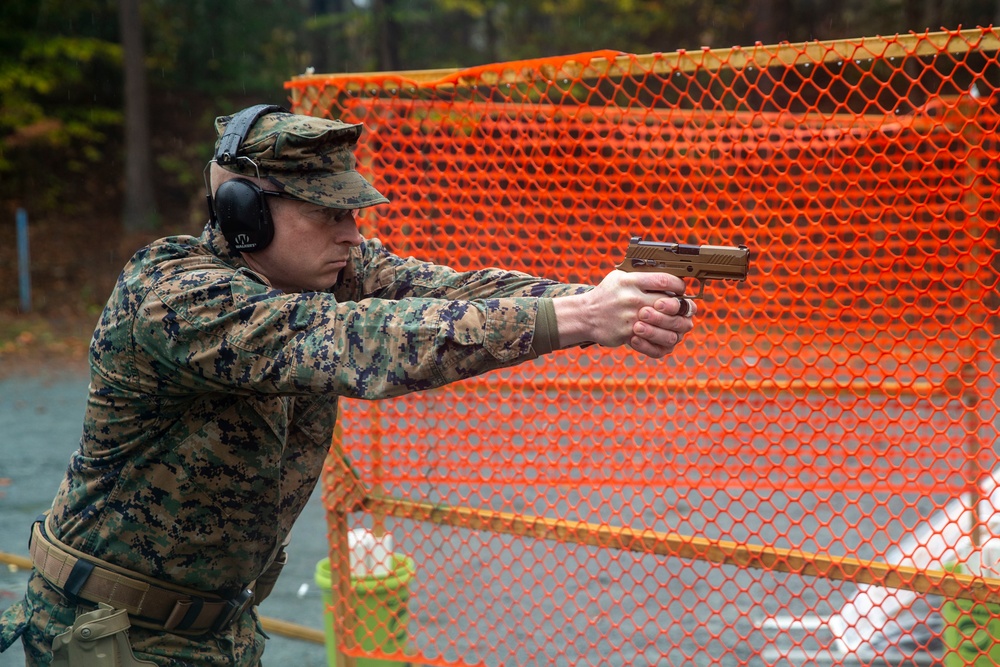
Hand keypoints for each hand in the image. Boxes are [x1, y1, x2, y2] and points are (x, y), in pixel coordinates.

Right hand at [552, 270, 695, 357]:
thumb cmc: (606, 295)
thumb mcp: (620, 277)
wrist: (585, 315)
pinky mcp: (628, 334)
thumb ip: (642, 276)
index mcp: (631, 281)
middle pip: (670, 304)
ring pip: (666, 325)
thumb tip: (670, 278)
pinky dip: (661, 342)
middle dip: (680, 308)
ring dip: (674, 327)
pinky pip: (653, 342)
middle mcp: (632, 298)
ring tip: (674, 325)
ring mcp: (631, 317)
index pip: (665, 281)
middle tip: (681, 310)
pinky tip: (661, 337)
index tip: (681, 290)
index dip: (679, 286)